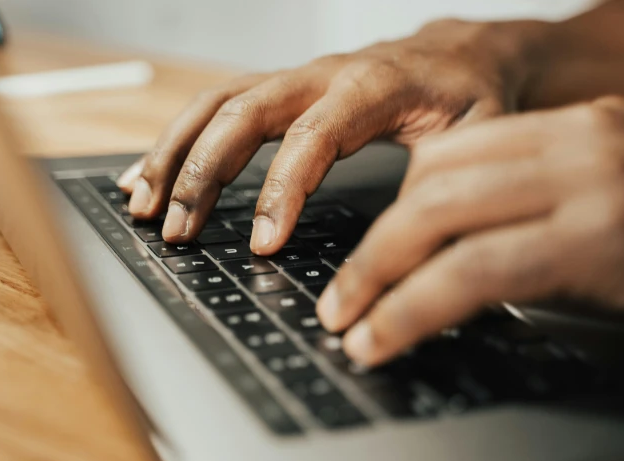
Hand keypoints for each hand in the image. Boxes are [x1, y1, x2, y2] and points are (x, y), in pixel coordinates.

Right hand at [117, 19, 543, 253]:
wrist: (462, 54)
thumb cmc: (470, 94)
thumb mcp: (479, 136)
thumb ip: (443, 178)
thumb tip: (403, 239)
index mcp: (372, 87)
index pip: (312, 138)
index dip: (281, 191)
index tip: (262, 243)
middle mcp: (323, 76)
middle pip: (243, 113)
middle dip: (201, 173)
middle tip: (177, 230)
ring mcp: (297, 80)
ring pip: (217, 104)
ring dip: (176, 153)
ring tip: (144, 204)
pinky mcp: (284, 92)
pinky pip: (219, 107)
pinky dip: (181, 141)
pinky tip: (153, 172)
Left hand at [317, 97, 623, 365]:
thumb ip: (549, 215)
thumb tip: (465, 255)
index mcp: (587, 127)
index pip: (458, 153)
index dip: (401, 208)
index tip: (374, 256)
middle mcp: (586, 141)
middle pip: (436, 182)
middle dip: (374, 247)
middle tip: (338, 299)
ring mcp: (597, 183)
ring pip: (441, 219)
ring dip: (378, 279)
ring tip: (346, 327)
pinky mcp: (606, 239)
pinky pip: (475, 271)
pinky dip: (415, 308)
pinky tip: (386, 339)